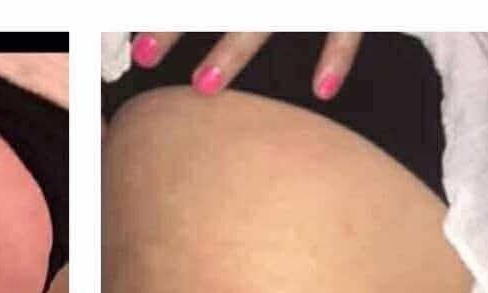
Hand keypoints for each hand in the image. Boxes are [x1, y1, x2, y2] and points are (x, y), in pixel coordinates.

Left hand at [130, 32, 363, 99]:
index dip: (171, 9)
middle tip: (145, 55)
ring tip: (202, 85)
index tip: (139, 32)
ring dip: (232, 48)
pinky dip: (338, 52)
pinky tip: (322, 88)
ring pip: (273, 11)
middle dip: (179, 21)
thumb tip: (182, 9)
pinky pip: (348, 20)